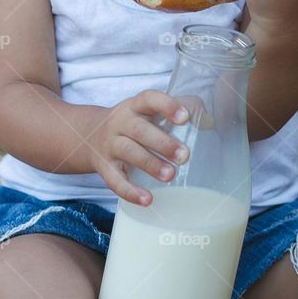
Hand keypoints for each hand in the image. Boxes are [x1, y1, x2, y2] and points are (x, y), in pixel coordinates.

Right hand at [91, 90, 191, 205]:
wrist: (89, 136)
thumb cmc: (132, 123)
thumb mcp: (148, 111)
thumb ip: (177, 111)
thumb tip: (208, 122)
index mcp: (134, 106)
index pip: (149, 99)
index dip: (166, 106)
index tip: (185, 117)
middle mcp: (120, 123)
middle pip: (139, 130)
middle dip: (162, 143)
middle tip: (184, 156)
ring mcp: (110, 145)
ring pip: (129, 153)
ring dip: (150, 164)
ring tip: (170, 175)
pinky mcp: (104, 167)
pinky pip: (115, 180)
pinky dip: (130, 191)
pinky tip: (147, 199)